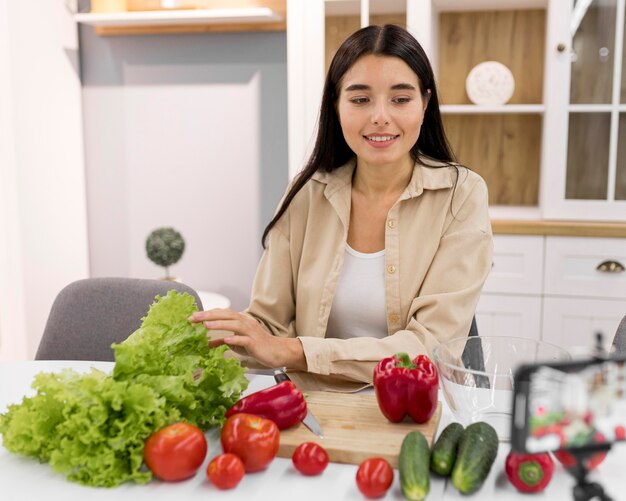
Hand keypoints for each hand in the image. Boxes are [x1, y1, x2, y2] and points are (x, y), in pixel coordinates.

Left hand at [188, 309, 306, 370]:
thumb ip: (222, 340)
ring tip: (206, 325)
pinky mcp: (255, 342)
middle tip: (193, 317)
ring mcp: (250, 331)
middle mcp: (245, 322)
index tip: (192, 317)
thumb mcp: (236, 343)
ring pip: (234, 324)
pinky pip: (243, 339)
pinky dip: (234, 339)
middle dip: (208, 316)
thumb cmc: (256, 346)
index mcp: (239, 320)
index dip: (206, 314)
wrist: (276, 351)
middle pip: (225, 315)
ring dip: (219, 324)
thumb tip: (207, 344)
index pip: (221, 313)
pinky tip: (226, 340)